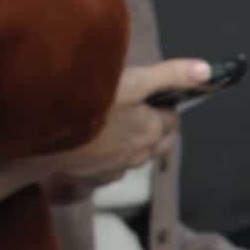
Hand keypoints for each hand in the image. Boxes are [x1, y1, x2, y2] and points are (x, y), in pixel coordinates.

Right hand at [44, 59, 210, 191]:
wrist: (43, 133)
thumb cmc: (89, 102)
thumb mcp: (132, 81)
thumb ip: (170, 76)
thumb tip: (206, 72)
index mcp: (151, 131)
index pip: (172, 120)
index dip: (163, 105)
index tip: (149, 94)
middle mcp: (138, 155)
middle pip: (158, 142)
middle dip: (154, 127)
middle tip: (136, 108)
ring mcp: (115, 169)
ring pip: (134, 156)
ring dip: (130, 142)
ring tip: (111, 122)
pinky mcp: (93, 178)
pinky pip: (110, 168)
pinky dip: (107, 156)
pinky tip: (91, 141)